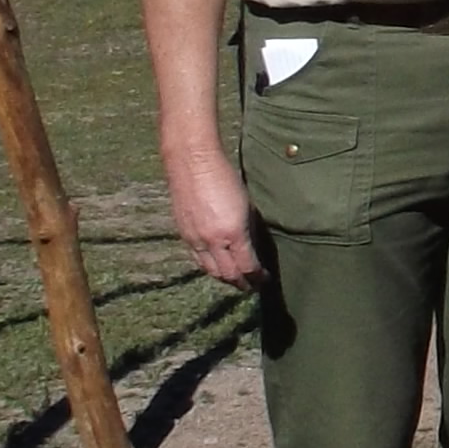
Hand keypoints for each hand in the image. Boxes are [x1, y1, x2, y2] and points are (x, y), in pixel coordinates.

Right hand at [165, 142, 261, 287]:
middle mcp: (212, 241)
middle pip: (227, 274)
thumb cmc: (225, 176)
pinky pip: (197, 259)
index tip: (265, 279)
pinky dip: (208, 267)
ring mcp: (194, 239)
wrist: (192, 161)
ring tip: (235, 280)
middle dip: (241, 283)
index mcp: (233, 233)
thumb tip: (253, 246)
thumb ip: (249, 228)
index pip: (247, 267)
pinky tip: (216, 265)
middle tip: (251, 286)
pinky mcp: (183, 234)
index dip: (257, 277)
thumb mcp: (246, 204)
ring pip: (209, 270)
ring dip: (224, 278)